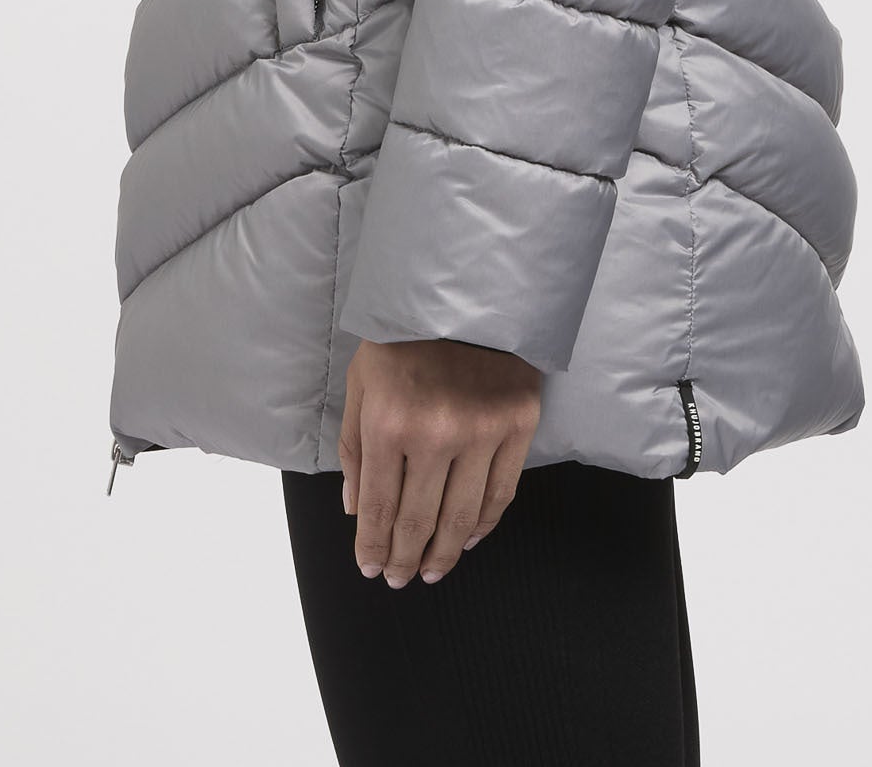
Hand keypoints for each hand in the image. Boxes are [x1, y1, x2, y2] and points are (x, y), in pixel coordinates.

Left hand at [338, 335, 542, 586]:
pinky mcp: (518, 424)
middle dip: (404, 559)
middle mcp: (435, 433)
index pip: (378, 506)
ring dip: (443, 554)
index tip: (372, 569)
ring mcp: (481, 431)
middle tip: (400, 579)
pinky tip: (467, 539)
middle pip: (418, 520)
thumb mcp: (362, 383)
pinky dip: (483, 525)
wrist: (466, 292)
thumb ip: (353, 448)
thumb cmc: (404, 337)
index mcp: (388, 421)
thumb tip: (355, 512)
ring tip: (432, 573)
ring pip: (460, 517)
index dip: (373, 547)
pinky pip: (500, 493)